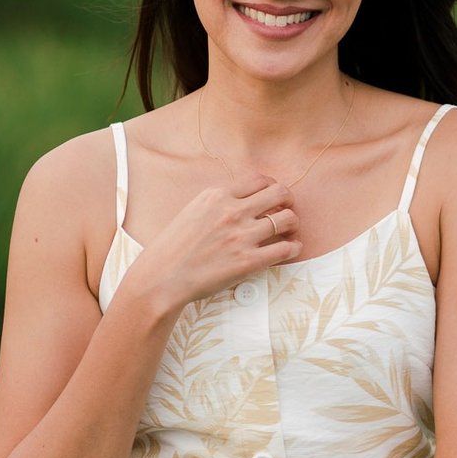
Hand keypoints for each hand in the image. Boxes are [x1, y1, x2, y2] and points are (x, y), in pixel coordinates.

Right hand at [126, 173, 299, 309]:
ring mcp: (241, 236)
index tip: (275, 195)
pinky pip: (285, 248)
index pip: (258, 180)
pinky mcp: (248, 261)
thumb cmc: (173, 248)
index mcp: (216, 197)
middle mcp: (231, 212)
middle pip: (279, 193)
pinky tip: (291, 248)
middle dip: (288, 200)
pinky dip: (293, 247)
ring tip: (290, 230)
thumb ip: (217, 203)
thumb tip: (240, 201)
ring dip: (292, 223)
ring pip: (286, 219)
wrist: (162, 277)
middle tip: (287, 209)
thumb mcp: (192, 211)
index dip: (272, 186)